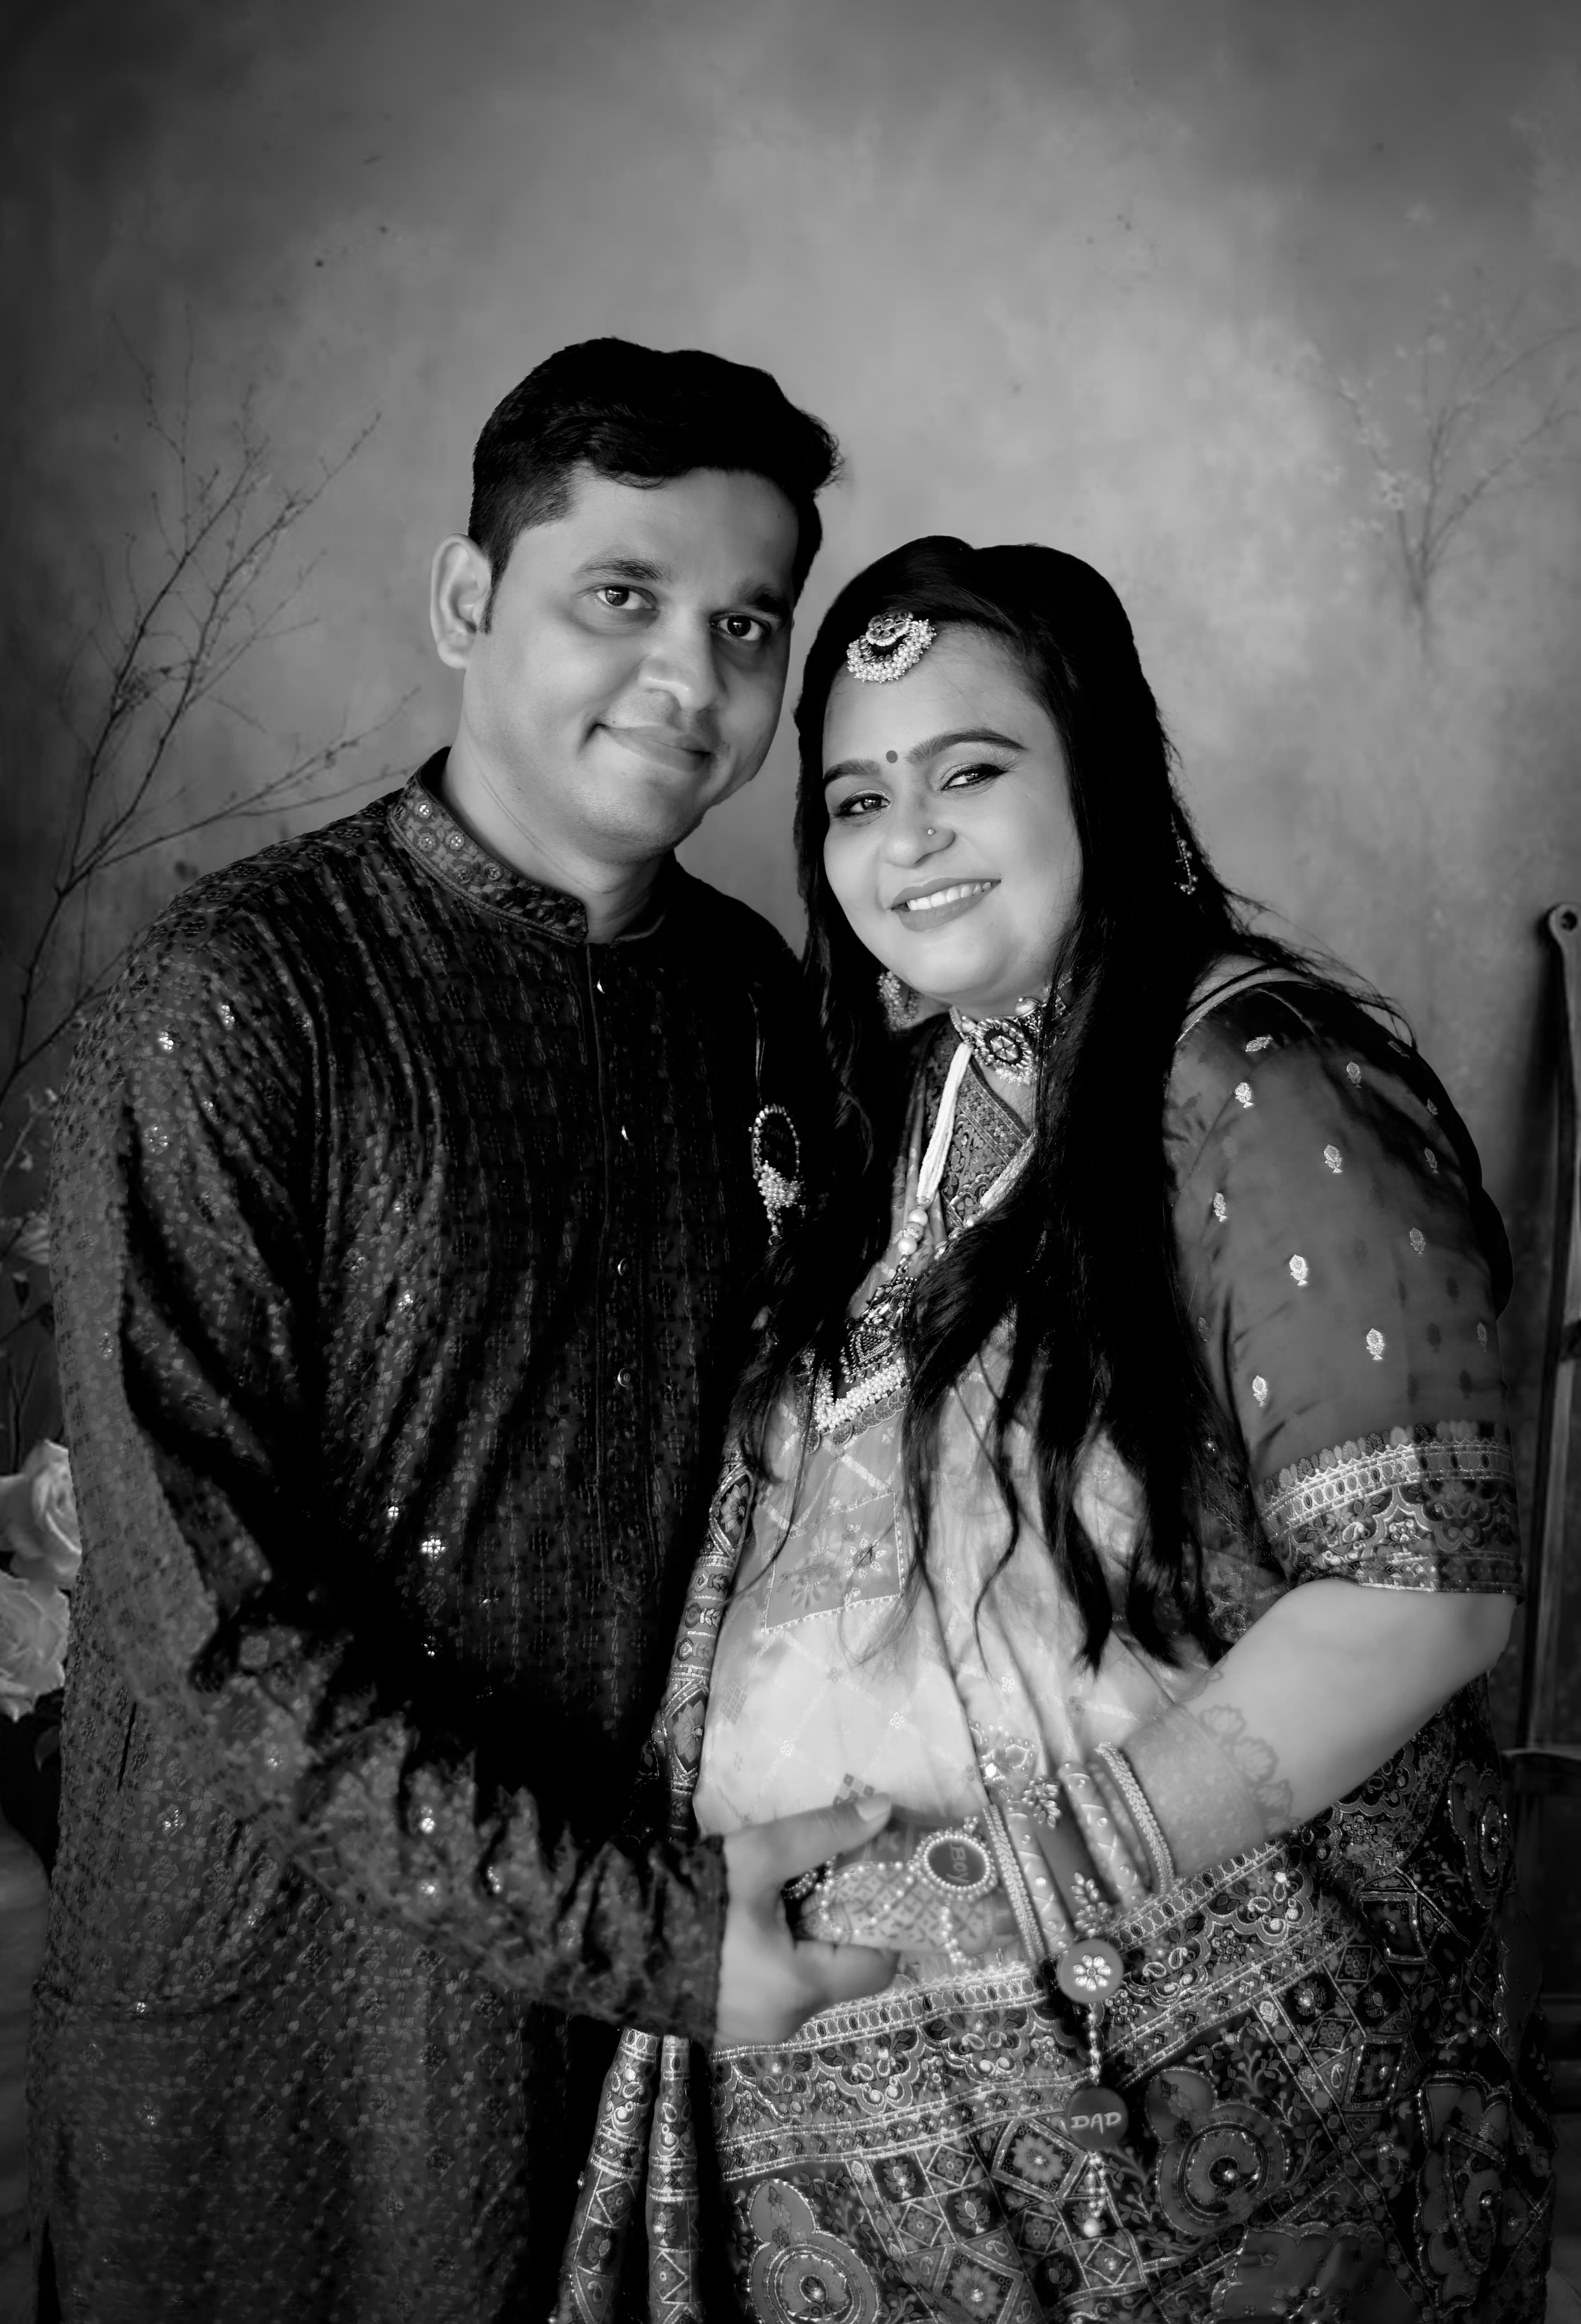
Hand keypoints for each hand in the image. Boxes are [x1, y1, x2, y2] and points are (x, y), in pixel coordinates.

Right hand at [716, 1797, 897, 2046]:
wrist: (607, 1934)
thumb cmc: (692, 1896)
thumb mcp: (759, 1855)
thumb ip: (824, 1833)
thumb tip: (884, 1809)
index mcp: (801, 1988)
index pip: (879, 1966)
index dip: (885, 1920)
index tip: (874, 1880)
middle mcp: (786, 2021)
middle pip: (842, 1973)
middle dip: (841, 1923)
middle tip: (826, 1876)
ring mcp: (753, 2029)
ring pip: (806, 1981)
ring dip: (807, 1939)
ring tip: (785, 1892)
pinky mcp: (726, 2023)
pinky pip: (774, 1991)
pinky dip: (778, 1957)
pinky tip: (753, 1920)